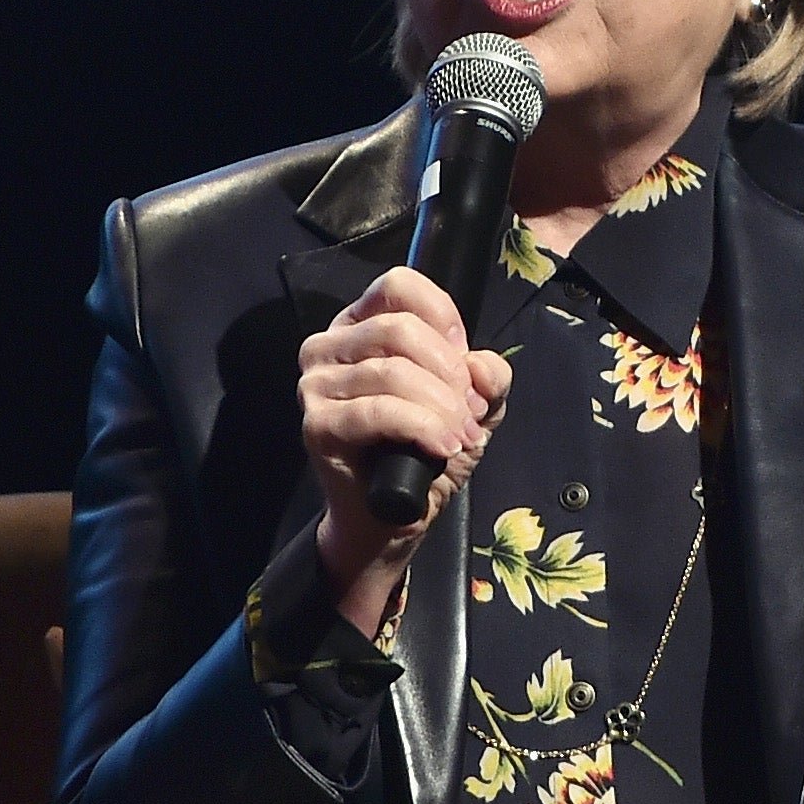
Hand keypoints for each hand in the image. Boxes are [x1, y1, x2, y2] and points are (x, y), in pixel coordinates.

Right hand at [297, 266, 512, 635]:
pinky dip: (422, 427)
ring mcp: (316, 384)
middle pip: (400, 329)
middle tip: (469, 412)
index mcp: (362, 324)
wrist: (391, 519)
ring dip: (442, 408)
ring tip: (461, 437)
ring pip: (393, 372)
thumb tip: (480, 365)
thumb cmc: (424, 451)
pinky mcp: (318, 424)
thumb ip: (488, 378)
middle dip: (450, 373)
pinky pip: (378, 411)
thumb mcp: (471, 406)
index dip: (443, 317)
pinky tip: (444, 446)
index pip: (399, 285)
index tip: (463, 360)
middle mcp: (329, 345)